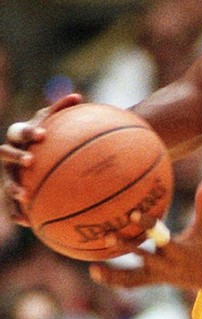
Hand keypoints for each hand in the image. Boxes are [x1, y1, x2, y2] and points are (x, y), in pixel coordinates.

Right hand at [0, 93, 82, 224]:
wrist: (37, 152)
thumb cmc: (49, 135)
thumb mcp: (55, 122)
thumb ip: (63, 110)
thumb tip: (77, 96)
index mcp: (20, 135)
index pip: (20, 131)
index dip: (28, 131)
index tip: (42, 134)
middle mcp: (10, 153)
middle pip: (6, 153)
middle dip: (17, 157)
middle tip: (31, 161)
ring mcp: (9, 172)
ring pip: (6, 180)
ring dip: (12, 188)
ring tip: (24, 195)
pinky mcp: (13, 189)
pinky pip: (12, 204)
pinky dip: (17, 213)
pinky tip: (27, 223)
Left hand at [90, 174, 201, 290]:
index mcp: (178, 249)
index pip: (161, 237)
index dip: (147, 224)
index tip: (133, 213)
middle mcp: (165, 264)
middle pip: (142, 256)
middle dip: (126, 248)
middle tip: (107, 237)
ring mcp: (157, 274)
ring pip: (132, 277)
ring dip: (113, 273)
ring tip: (92, 267)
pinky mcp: (152, 281)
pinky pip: (130, 283)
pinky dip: (113, 280)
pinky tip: (94, 272)